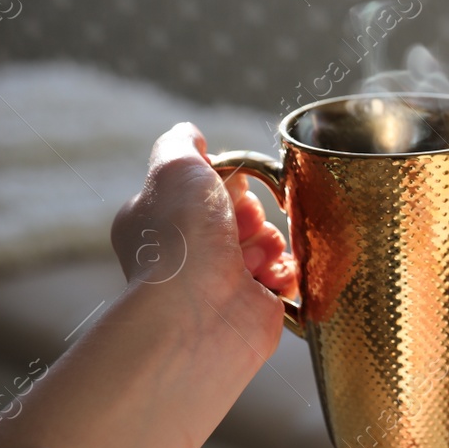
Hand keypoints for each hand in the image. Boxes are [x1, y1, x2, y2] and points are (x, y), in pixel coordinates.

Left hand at [110, 123, 298, 353]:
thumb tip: (192, 133)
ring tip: (251, 263)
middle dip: (251, 216)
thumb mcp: (174, 169)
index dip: (228, 184)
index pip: (209, 188)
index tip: (229, 190)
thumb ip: (181, 143)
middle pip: (245, 213)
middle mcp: (189, 253)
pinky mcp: (254, 306)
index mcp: (162, 221)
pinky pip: (285, 276)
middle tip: (240, 229)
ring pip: (268, 243)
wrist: (198, 314)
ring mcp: (221, 281)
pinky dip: (284, 274)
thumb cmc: (181, 240)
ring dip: (269, 245)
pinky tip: (267, 281)